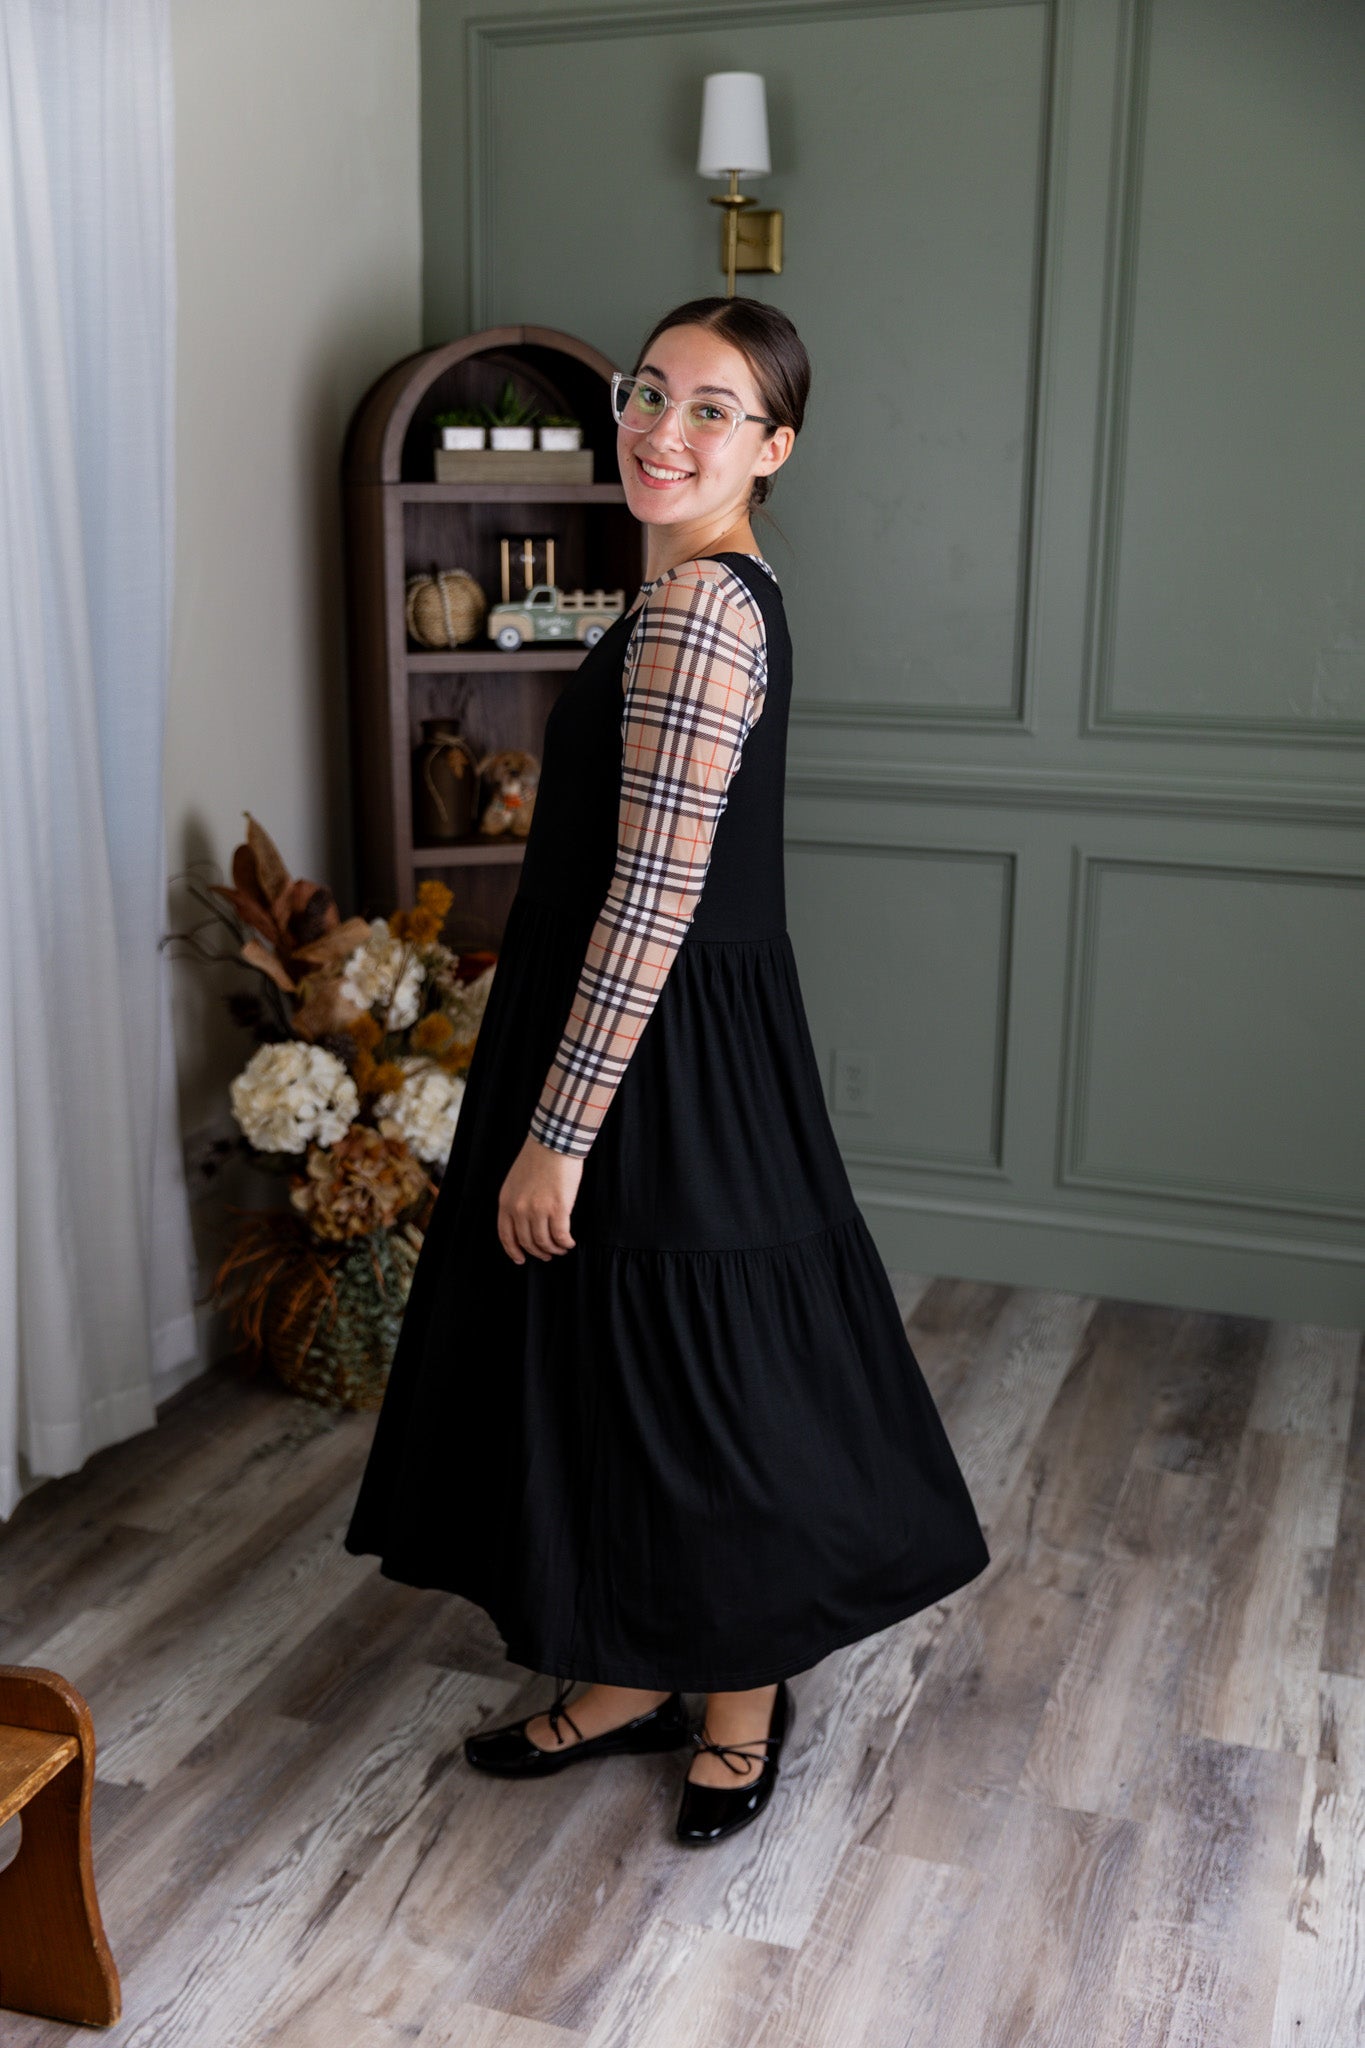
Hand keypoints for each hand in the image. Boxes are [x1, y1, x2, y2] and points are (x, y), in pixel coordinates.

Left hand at [497, 1135, 582, 1263]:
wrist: (553, 1142)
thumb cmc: (537, 1158)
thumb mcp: (514, 1182)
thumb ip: (515, 1202)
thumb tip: (525, 1224)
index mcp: (506, 1202)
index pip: (506, 1235)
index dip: (514, 1251)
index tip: (521, 1259)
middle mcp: (519, 1209)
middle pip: (527, 1242)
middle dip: (538, 1252)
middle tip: (547, 1255)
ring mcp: (538, 1210)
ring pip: (544, 1242)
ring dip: (554, 1250)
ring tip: (561, 1249)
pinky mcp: (558, 1208)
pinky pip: (561, 1235)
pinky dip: (565, 1243)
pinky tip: (570, 1242)